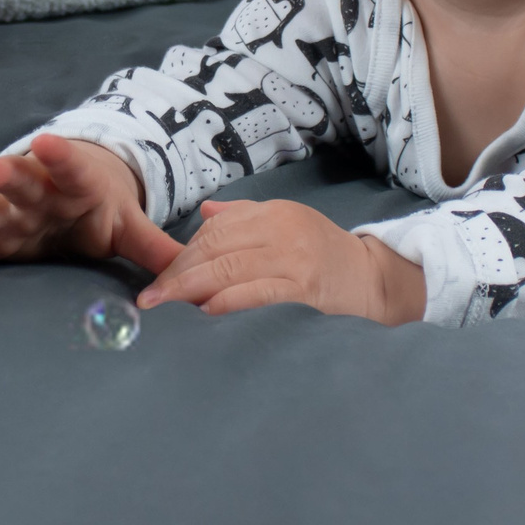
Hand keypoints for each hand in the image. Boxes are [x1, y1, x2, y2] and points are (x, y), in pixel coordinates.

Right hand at [0, 134, 182, 272]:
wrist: (76, 191)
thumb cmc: (104, 209)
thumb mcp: (132, 226)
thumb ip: (158, 252)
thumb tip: (195, 281)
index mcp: (77, 182)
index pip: (72, 166)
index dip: (60, 155)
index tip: (46, 141)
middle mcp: (36, 190)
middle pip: (18, 181)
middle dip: (0, 175)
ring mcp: (7, 209)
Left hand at [139, 199, 425, 324]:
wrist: (374, 280)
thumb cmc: (325, 259)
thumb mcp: (287, 226)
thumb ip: (245, 219)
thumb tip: (205, 213)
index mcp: (273, 213)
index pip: (214, 231)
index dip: (181, 255)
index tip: (159, 276)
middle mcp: (281, 229)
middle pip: (215, 248)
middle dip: (178, 273)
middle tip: (150, 297)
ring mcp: (294, 258)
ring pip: (230, 269)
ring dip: (191, 288)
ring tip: (165, 305)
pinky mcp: (305, 287)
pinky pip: (258, 292)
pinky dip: (228, 301)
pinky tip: (206, 312)